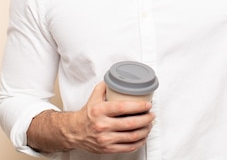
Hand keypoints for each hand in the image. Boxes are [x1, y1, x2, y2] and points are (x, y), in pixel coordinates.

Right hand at [27, 81, 154, 153]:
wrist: (74, 131)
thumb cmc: (86, 114)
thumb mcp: (94, 97)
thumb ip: (106, 86)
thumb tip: (117, 77)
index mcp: (100, 111)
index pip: (123, 108)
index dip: (139, 106)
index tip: (147, 105)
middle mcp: (102, 125)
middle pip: (131, 123)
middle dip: (146, 119)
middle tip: (151, 115)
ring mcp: (105, 139)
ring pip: (131, 136)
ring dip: (145, 131)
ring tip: (149, 125)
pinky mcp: (107, 149)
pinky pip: (128, 147)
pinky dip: (139, 142)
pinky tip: (142, 137)